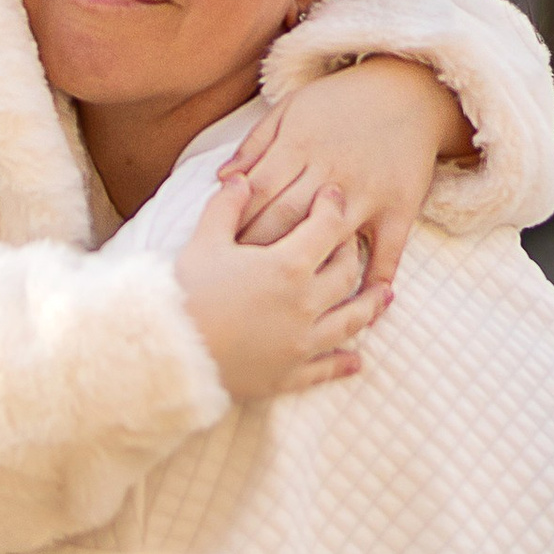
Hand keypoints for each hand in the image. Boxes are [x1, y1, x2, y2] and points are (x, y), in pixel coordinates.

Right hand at [174, 177, 390, 401]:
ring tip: (383, 298)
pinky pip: (326, 368)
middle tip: (350, 239)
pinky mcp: (289, 374)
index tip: (333, 196)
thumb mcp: (205, 240)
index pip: (326, 227)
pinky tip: (357, 360)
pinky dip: (343, 363)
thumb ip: (226, 206)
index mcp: (287, 266)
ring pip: (349, 320)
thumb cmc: (186, 292)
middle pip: (345, 271)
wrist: (170, 353)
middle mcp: (305, 303)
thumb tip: (239, 178)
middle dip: (351, 251)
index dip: (332, 206)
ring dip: (369, 306)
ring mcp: (301, 342)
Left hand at [220, 54, 469, 290]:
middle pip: (285, 216)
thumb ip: (256, 143)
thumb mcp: (292, 108)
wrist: (407, 92)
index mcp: (299, 145)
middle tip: (234, 281)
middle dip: (256, 249)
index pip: (258, 190)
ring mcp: (367, 192)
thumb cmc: (340, 102)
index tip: (216, 249)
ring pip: (328, 236)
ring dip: (305, 266)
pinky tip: (359, 304)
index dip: (234, 221)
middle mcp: (331, 170)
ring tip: (279, 296)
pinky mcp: (399, 208)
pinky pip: (387, 251)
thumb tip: (222, 178)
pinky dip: (375, 279)